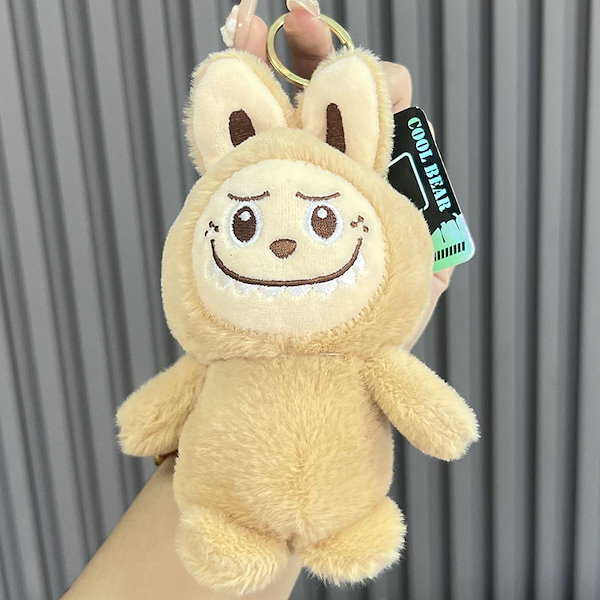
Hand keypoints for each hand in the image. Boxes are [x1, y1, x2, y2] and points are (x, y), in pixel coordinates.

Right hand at [230, 0, 452, 351]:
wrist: (298, 365)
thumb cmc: (360, 338)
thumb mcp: (407, 299)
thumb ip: (427, 262)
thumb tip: (444, 243)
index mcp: (372, 188)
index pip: (384, 124)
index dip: (382, 90)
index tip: (379, 82)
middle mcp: (330, 177)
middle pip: (327, 100)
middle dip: (317, 55)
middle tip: (298, 19)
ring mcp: (284, 183)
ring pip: (276, 110)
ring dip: (267, 60)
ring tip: (250, 21)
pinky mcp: (243, 196)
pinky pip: (231, 141)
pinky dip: (226, 97)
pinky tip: (226, 59)